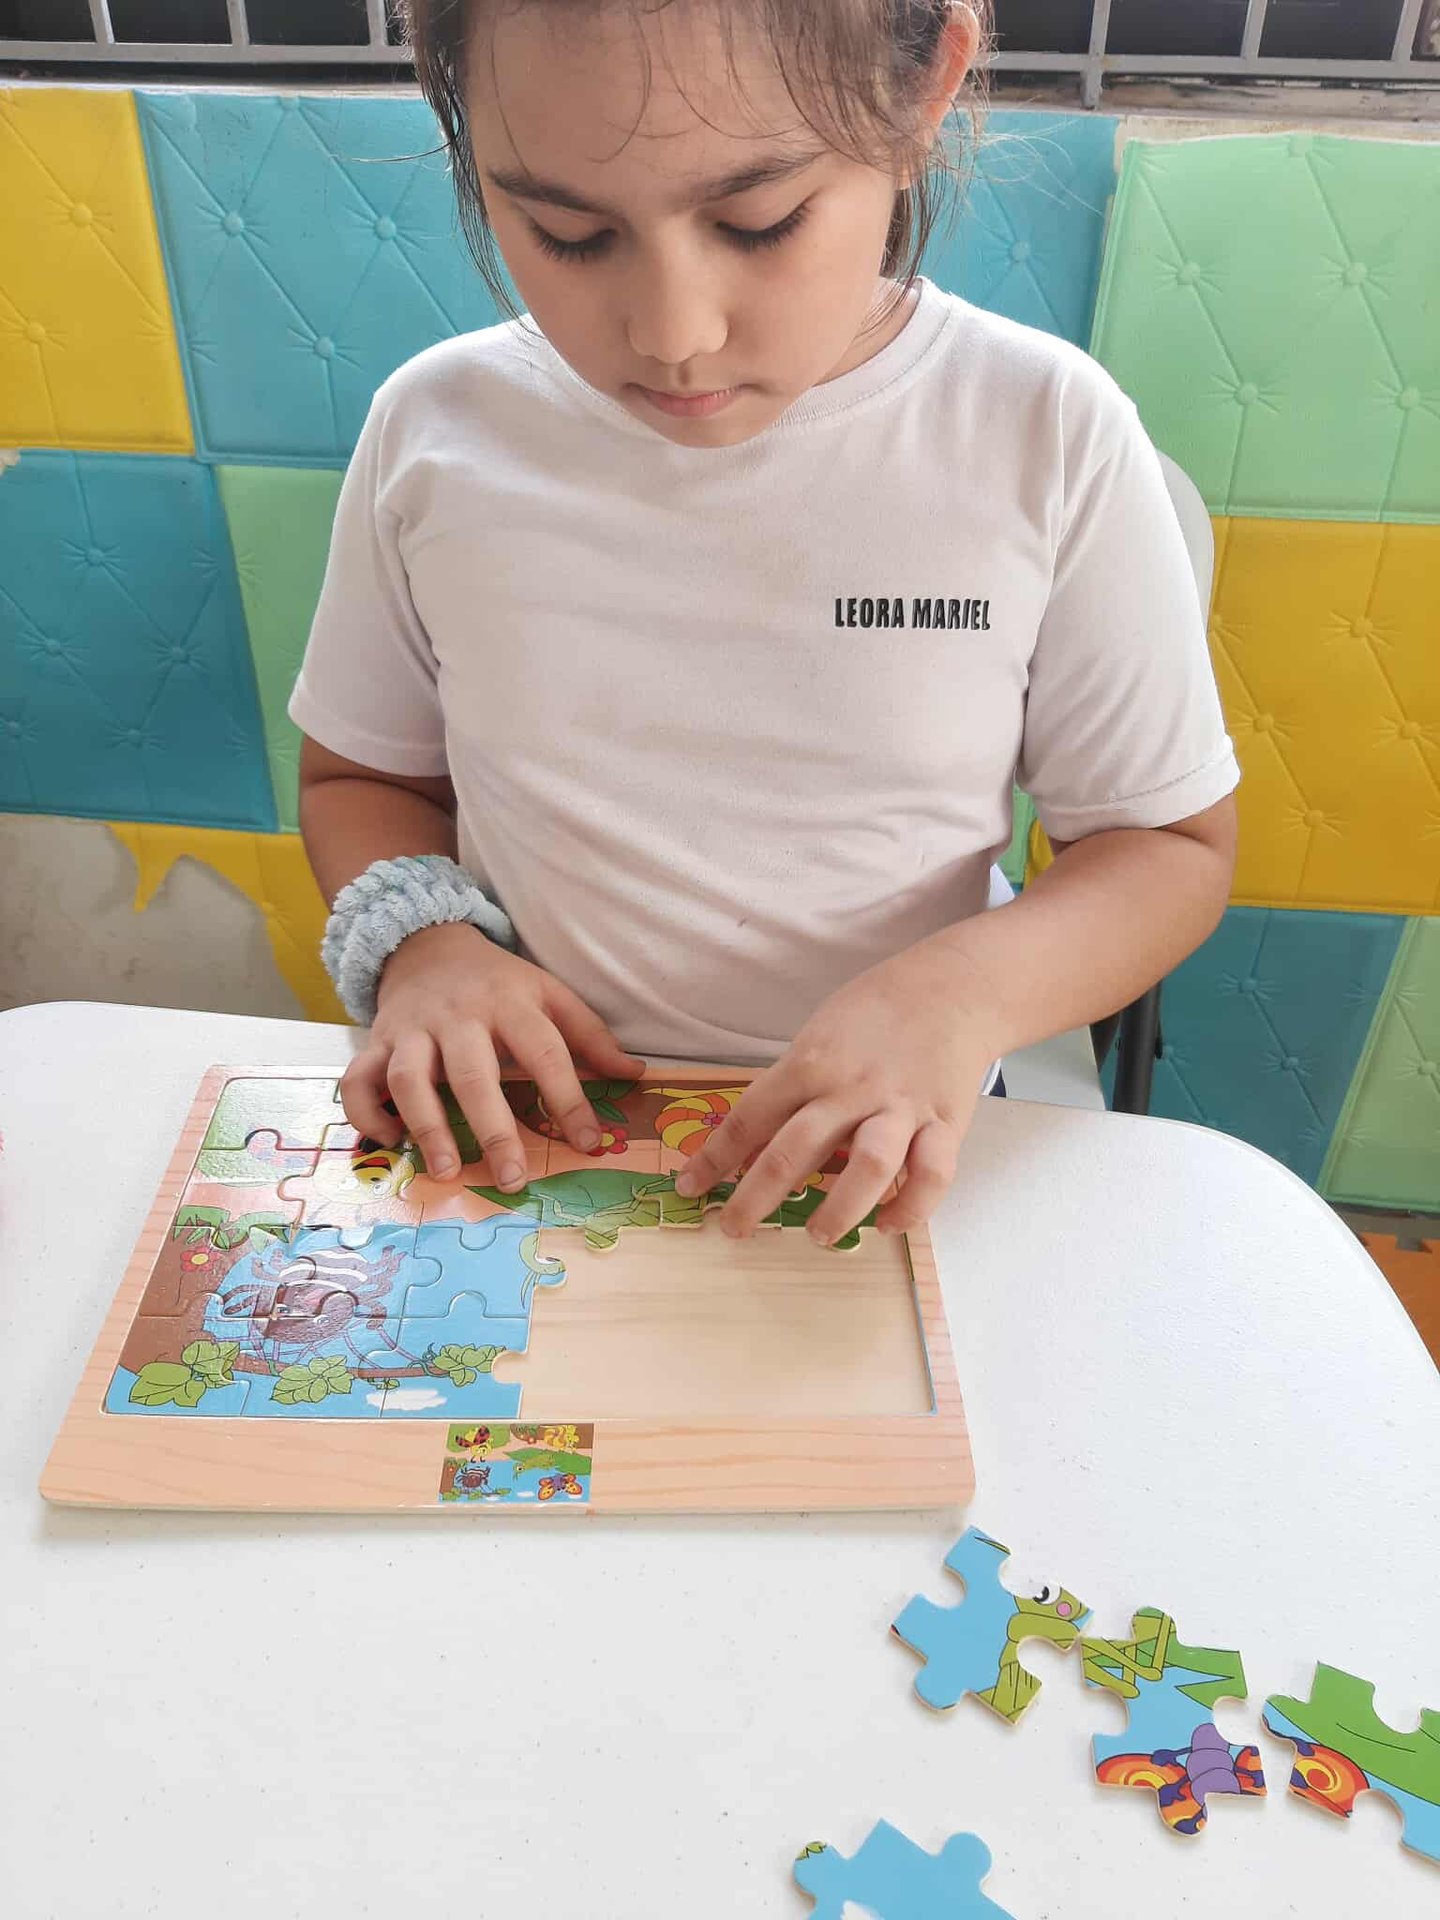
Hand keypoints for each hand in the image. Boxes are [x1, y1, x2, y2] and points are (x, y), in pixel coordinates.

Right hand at [341, 923, 644, 1187]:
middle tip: (512, 1178)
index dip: (569, 1098)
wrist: (426, 945)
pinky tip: (390, 1143)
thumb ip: (589, 1034)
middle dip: (493, 1128)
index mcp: (509, 1002)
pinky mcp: (376, 1042)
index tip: (588, 1143)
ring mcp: (412, 1030)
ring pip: (410, 1079)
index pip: (545, 1051)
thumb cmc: (496, 982)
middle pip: (473, 1073)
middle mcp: (458, 1017)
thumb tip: (635, 1074)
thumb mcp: (547, 992)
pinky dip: (367, 1114)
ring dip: (427, 1127)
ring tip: (448, 1170)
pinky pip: (359, 1080)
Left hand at [673, 936, 997, 1244]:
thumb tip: (753, 1145)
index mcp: (810, 1064)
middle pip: (796, 1149)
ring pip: (869, 1164)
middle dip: (757, 1197)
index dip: (714, 1159)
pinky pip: (932, 1173)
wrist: (952, 988)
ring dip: (840, 1209)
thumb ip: (792, 1088)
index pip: (749, 1118)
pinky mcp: (946, 1121)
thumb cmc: (873, 1014)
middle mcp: (852, 1088)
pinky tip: (886, 1225)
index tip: (689, 1188)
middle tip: (735, 1230)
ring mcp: (901, 1106)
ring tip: (817, 1236)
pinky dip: (910, 1207)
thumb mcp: (819, 1038)